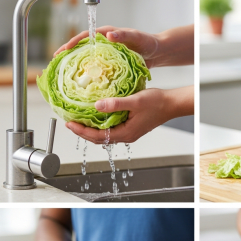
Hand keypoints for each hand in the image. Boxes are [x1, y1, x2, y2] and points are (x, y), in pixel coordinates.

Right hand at [54, 26, 159, 67]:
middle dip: (68, 55)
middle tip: (56, 64)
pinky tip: (84, 84)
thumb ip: (124, 36)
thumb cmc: (147, 42)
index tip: (62, 51)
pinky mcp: (112, 65)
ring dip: (77, 66)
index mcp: (106, 35)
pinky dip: (90, 75)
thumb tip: (109, 34)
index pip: (85, 37)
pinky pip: (97, 69)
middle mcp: (104, 44)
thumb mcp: (136, 38)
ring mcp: (107, 55)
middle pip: (82, 48)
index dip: (72, 43)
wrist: (157, 53)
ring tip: (64, 75)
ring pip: (88, 60)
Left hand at [66, 86, 192, 143]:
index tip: (69, 123)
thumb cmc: (156, 103)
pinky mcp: (131, 127)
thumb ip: (115, 104)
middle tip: (69, 122)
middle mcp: (126, 136)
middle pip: (99, 139)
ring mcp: (129, 132)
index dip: (82, 131)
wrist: (171, 104)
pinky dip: (100, 126)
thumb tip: (96, 105)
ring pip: (105, 135)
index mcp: (126, 133)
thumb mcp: (135, 101)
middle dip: (83, 132)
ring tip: (79, 121)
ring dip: (91, 130)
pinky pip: (111, 130)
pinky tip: (96, 117)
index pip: (98, 137)